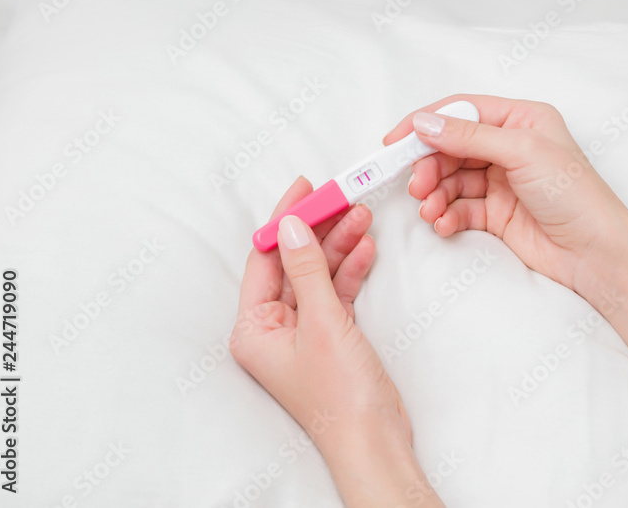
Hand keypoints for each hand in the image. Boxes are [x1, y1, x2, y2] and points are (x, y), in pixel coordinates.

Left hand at [231, 176, 437, 506]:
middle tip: (340, 196)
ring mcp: (301, 331)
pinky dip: (349, 270)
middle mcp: (271, 328)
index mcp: (253, 328)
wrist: (374, 438)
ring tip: (362, 215)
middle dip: (318, 229)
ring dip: (339, 245)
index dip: (286, 220)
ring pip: (317, 274)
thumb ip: (306, 269)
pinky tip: (365, 248)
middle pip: (292, 263)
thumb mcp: (321, 321)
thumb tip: (293, 226)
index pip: (265, 259)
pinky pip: (334, 291)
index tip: (306, 189)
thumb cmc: (340, 394)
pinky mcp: (329, 335)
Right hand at [383, 94, 627, 301]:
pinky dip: (446, 215)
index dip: (426, 123)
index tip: (394, 140)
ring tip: (430, 210)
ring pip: (451, 179)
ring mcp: (502, 181)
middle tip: (417, 186)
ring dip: (434, 193)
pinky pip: (459, 208)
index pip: (463, 111)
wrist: (596, 254)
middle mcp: (510, 146)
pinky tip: (444, 225)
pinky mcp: (497, 214)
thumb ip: (470, 136)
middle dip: (429, 165)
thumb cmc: (574, 194)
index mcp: (522, 119)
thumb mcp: (522, 152)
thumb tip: (424, 123)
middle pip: (451, 147)